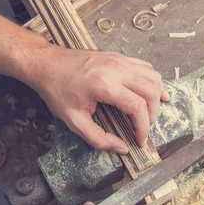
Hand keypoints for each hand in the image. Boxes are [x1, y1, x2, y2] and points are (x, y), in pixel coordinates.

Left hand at [24, 46, 169, 153]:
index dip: (143, 127)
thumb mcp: (73, 121)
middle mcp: (115, 68)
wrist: (47, 64)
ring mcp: (119, 59)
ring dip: (156, 97)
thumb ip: (99, 138)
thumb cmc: (57, 91)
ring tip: (152, 114)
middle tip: (145, 129)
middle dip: (152, 114)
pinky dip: (153, 81)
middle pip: (150, 91)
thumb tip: (122, 148)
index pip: (137, 107)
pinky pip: (145, 67)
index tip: (140, 140)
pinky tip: (155, 93)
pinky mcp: (119, 56)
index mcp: (103, 85)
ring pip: (152, 77)